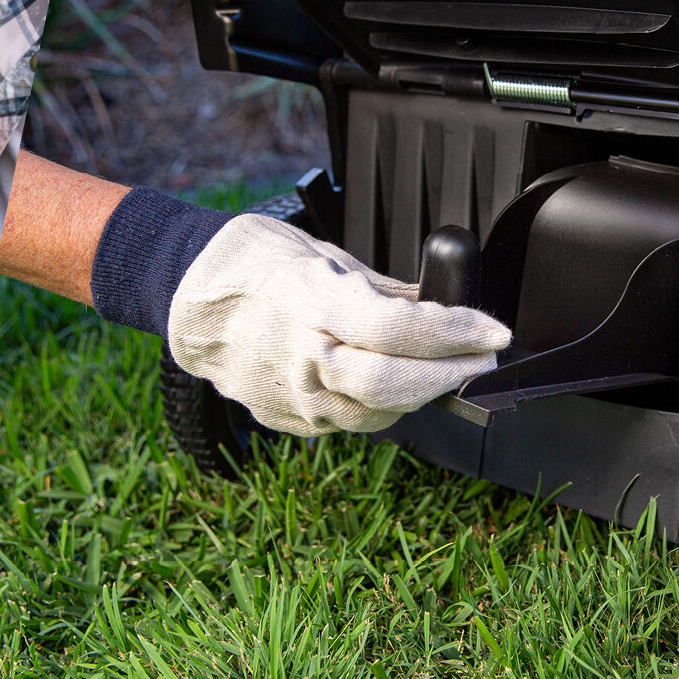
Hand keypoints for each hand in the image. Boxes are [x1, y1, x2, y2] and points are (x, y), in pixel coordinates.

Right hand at [167, 215, 510, 435]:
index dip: (453, 334)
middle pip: (389, 386)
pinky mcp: (288, 420)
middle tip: (484, 357)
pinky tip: (395, 381)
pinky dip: (383, 404)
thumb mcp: (324, 257)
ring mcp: (290, 396)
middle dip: (449, 375)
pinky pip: (351, 421)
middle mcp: (296, 356)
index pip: (394, 329)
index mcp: (304, 301)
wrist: (186, 301)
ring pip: (377, 413)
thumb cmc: (254, 264)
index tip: (492, 329)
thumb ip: (383, 292)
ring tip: (445, 367)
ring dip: (421, 393)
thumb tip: (442, 308)